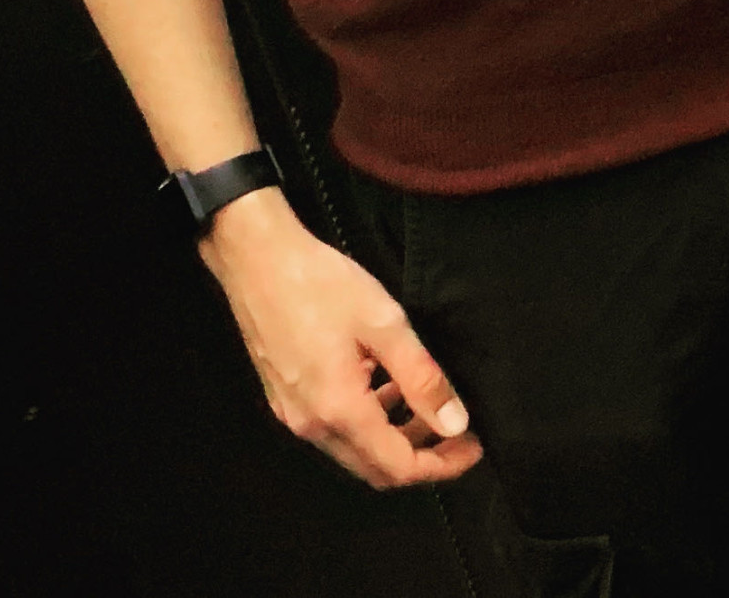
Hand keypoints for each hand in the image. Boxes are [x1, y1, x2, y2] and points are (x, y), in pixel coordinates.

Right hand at [198, 187, 480, 489]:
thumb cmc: (320, 283)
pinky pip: (334, 429)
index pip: (399, 467)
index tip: (472, 448)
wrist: (257, 260)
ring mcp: (294, 414)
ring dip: (393, 437)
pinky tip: (384, 384)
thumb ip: (422, 377)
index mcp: (339, 410)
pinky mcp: (285, 399)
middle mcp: (312, 425)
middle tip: (457, 433)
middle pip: (375, 468)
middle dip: (421, 456)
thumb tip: (455, 424)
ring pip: (354, 450)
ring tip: (425, 404)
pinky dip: (367, 420)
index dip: (441, 465)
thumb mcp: (384, 323)